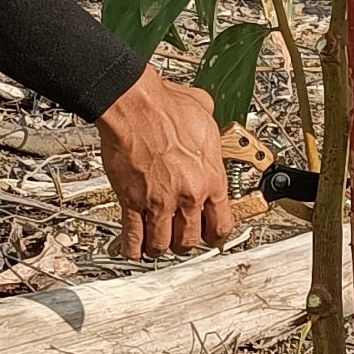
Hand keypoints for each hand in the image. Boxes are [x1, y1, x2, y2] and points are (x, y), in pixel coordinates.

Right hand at [97, 64, 233, 259]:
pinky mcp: (131, 200)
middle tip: (180, 238)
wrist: (134, 104)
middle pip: (190, 239)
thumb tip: (213, 125)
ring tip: (156, 244)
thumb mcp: (205, 114)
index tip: (212, 237)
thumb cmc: (166, 106)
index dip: (217, 235)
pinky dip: (132, 247)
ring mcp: (159, 200)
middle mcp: (187, 195)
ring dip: (159, 247)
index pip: (222, 224)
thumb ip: (212, 131)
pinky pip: (133, 236)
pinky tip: (133, 248)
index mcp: (210, 178)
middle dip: (184, 242)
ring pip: (162, 244)